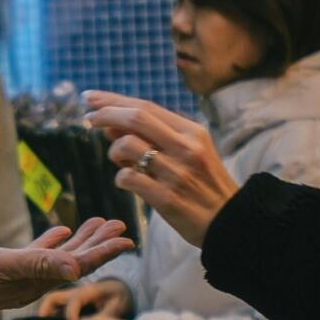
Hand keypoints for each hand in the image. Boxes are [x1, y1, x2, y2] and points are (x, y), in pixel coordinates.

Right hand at [0, 219, 132, 319]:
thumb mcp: (5, 267)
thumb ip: (41, 265)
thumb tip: (77, 269)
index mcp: (40, 282)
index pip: (81, 265)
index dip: (105, 251)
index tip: (129, 238)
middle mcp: (36, 282)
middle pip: (77, 262)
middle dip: (100, 244)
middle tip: (121, 225)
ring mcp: (22, 276)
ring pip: (60, 257)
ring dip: (81, 241)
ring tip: (99, 222)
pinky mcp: (6, 269)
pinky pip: (38, 254)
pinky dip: (52, 242)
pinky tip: (60, 229)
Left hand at [82, 94, 240, 247]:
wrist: (231, 222)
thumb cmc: (205, 184)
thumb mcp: (190, 152)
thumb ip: (156, 136)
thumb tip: (112, 123)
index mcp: (192, 132)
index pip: (146, 106)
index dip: (114, 100)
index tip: (90, 97)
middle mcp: (185, 148)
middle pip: (136, 118)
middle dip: (105, 113)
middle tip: (88, 118)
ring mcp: (176, 173)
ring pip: (128, 146)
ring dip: (114, 151)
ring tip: (120, 161)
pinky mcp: (167, 198)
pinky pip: (128, 178)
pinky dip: (121, 177)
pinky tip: (127, 181)